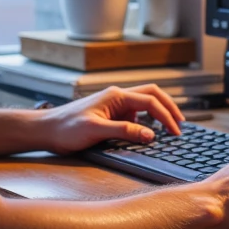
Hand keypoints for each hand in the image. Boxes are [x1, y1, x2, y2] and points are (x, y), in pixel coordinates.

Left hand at [38, 84, 183, 155]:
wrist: (47, 131)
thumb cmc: (66, 128)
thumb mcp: (95, 131)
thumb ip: (124, 131)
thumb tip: (150, 134)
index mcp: (116, 96)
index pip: (150, 101)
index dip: (166, 116)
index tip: (176, 131)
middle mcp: (117, 97)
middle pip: (152, 94)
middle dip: (169, 107)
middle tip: (181, 123)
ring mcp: (115, 105)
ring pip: (145, 102)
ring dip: (160, 111)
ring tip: (171, 126)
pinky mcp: (111, 115)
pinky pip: (135, 114)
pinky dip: (148, 120)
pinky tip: (151, 132)